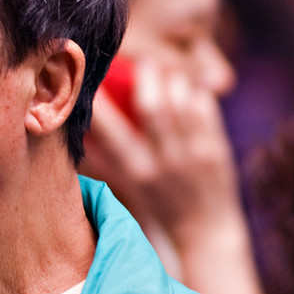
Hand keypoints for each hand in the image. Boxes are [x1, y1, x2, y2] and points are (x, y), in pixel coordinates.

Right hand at [86, 59, 275, 293]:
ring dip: (174, 81)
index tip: (90, 81)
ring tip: (168, 72)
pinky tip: (189, 89)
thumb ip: (103, 160)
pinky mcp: (218, 151)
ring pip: (183, 103)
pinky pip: (206, 110)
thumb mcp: (126, 185)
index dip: (97, 102)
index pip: (110, 129)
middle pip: (153, 107)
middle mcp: (164, 162)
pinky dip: (196, 93)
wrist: (204, 231)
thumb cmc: (157, 204)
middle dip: (147, 77)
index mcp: (136, 171)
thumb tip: (76, 133)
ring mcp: (194, 156)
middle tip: (143, 62)